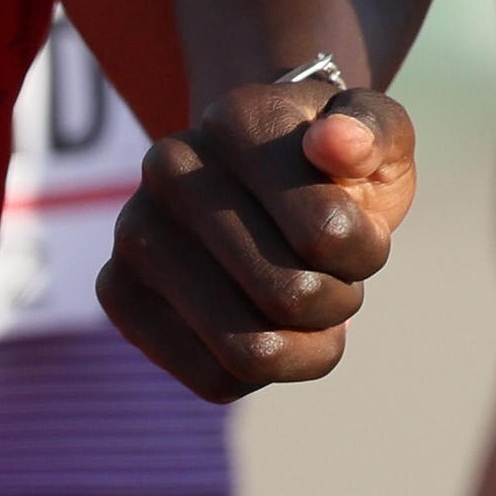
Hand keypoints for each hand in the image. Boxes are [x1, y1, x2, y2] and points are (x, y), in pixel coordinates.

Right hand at [95, 72, 418, 399]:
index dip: (366, 251)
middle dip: (338, 298)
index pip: (326, 237)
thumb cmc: (332, 164)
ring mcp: (133, 230)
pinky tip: (266, 329)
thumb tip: (335, 142)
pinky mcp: (117, 292)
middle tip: (333, 272)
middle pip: (291, 297)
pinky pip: (213, 378)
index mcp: (239, 118)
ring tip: (306, 302)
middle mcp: (170, 166)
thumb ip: (374, 130)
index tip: (360, 228)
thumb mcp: (378, 135)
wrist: (262, 179)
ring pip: (249, 351)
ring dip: (306, 344)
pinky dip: (263, 374)